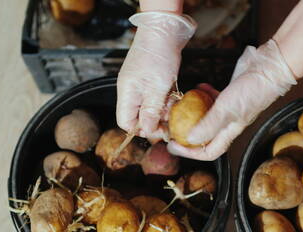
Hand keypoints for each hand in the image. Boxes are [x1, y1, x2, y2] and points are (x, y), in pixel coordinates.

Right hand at [116, 11, 195, 141]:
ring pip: (150, 107)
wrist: (165, 29)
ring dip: (164, 110)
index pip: (125, 122)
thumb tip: (147, 131)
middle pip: (139, 116)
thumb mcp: (158, 87)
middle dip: (156, 121)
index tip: (159, 131)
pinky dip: (167, 99)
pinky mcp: (151, 79)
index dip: (141, 130)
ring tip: (175, 106)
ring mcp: (141, 84)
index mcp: (126, 93)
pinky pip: (157, 97)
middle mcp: (131, 90)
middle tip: (172, 122)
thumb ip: (151, 110)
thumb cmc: (159, 54)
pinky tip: (176, 96)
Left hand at [167, 39, 296, 160]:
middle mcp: (229, 122)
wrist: (269, 68)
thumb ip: (209, 126)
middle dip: (186, 133)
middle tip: (171, 127)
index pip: (209, 152)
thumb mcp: (226, 110)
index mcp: (230, 131)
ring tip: (180, 107)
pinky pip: (211, 98)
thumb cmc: (252, 91)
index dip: (190, 153)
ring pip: (206, 116)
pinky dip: (203, 95)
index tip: (173, 145)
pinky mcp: (229, 93)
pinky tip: (198, 87)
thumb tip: (190, 140)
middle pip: (204, 135)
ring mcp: (229, 107)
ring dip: (192, 113)